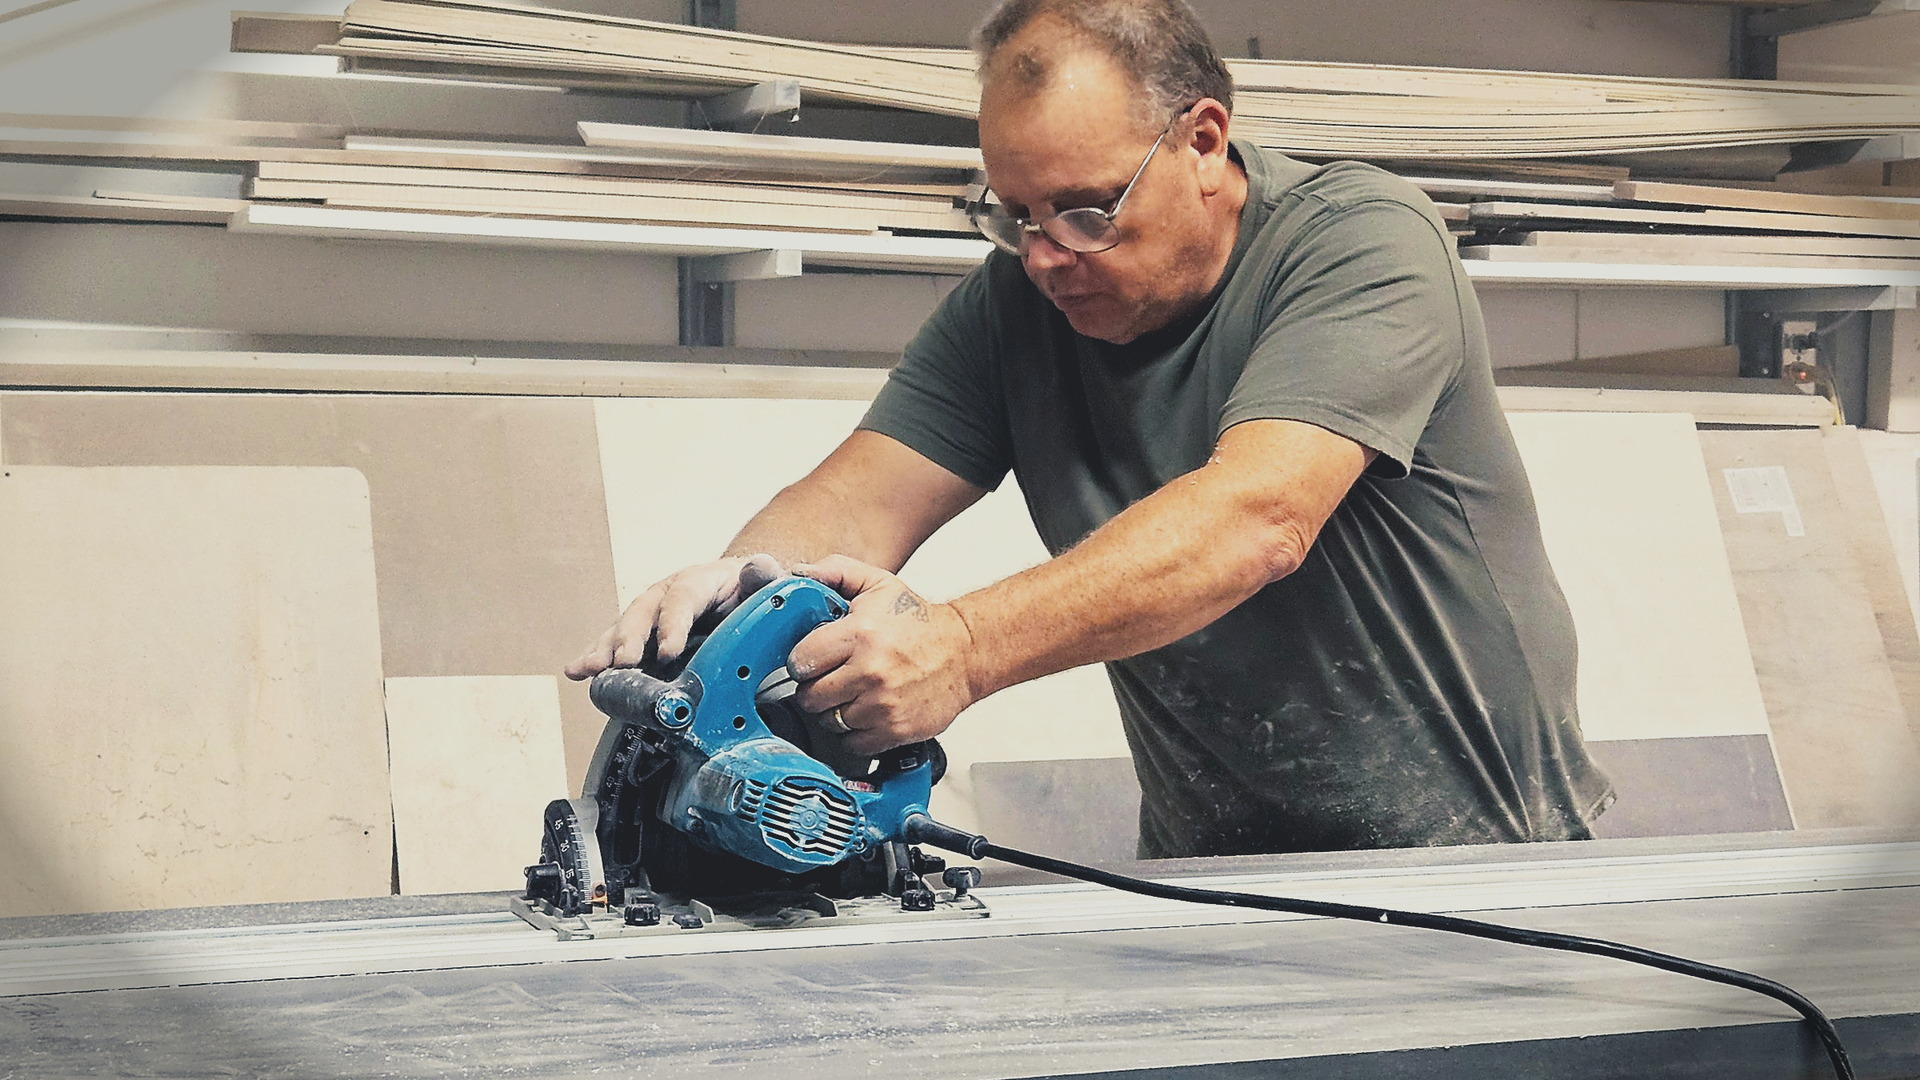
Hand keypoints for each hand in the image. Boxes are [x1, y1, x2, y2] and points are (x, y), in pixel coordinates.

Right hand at [564, 554, 784, 679]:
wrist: (744, 597)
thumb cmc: (752, 593)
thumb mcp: (764, 583)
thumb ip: (763, 577)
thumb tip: (761, 567)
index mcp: (699, 581)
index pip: (682, 598)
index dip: (672, 624)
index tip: (667, 652)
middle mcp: (667, 594)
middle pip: (643, 612)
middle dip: (630, 638)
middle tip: (624, 663)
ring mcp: (651, 615)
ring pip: (623, 629)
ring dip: (604, 650)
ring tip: (587, 669)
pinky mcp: (643, 636)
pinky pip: (616, 645)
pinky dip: (596, 657)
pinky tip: (577, 671)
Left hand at [786, 554, 978, 754]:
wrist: (965, 653)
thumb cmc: (920, 623)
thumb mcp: (878, 584)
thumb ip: (836, 571)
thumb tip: (800, 574)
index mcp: (860, 634)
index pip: (800, 661)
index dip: (802, 662)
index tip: (812, 661)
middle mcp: (870, 671)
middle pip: (810, 697)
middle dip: (815, 688)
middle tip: (832, 678)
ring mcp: (883, 705)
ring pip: (829, 722)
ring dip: (835, 711)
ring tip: (853, 694)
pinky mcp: (895, 730)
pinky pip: (852, 743)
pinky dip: (854, 733)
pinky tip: (866, 712)